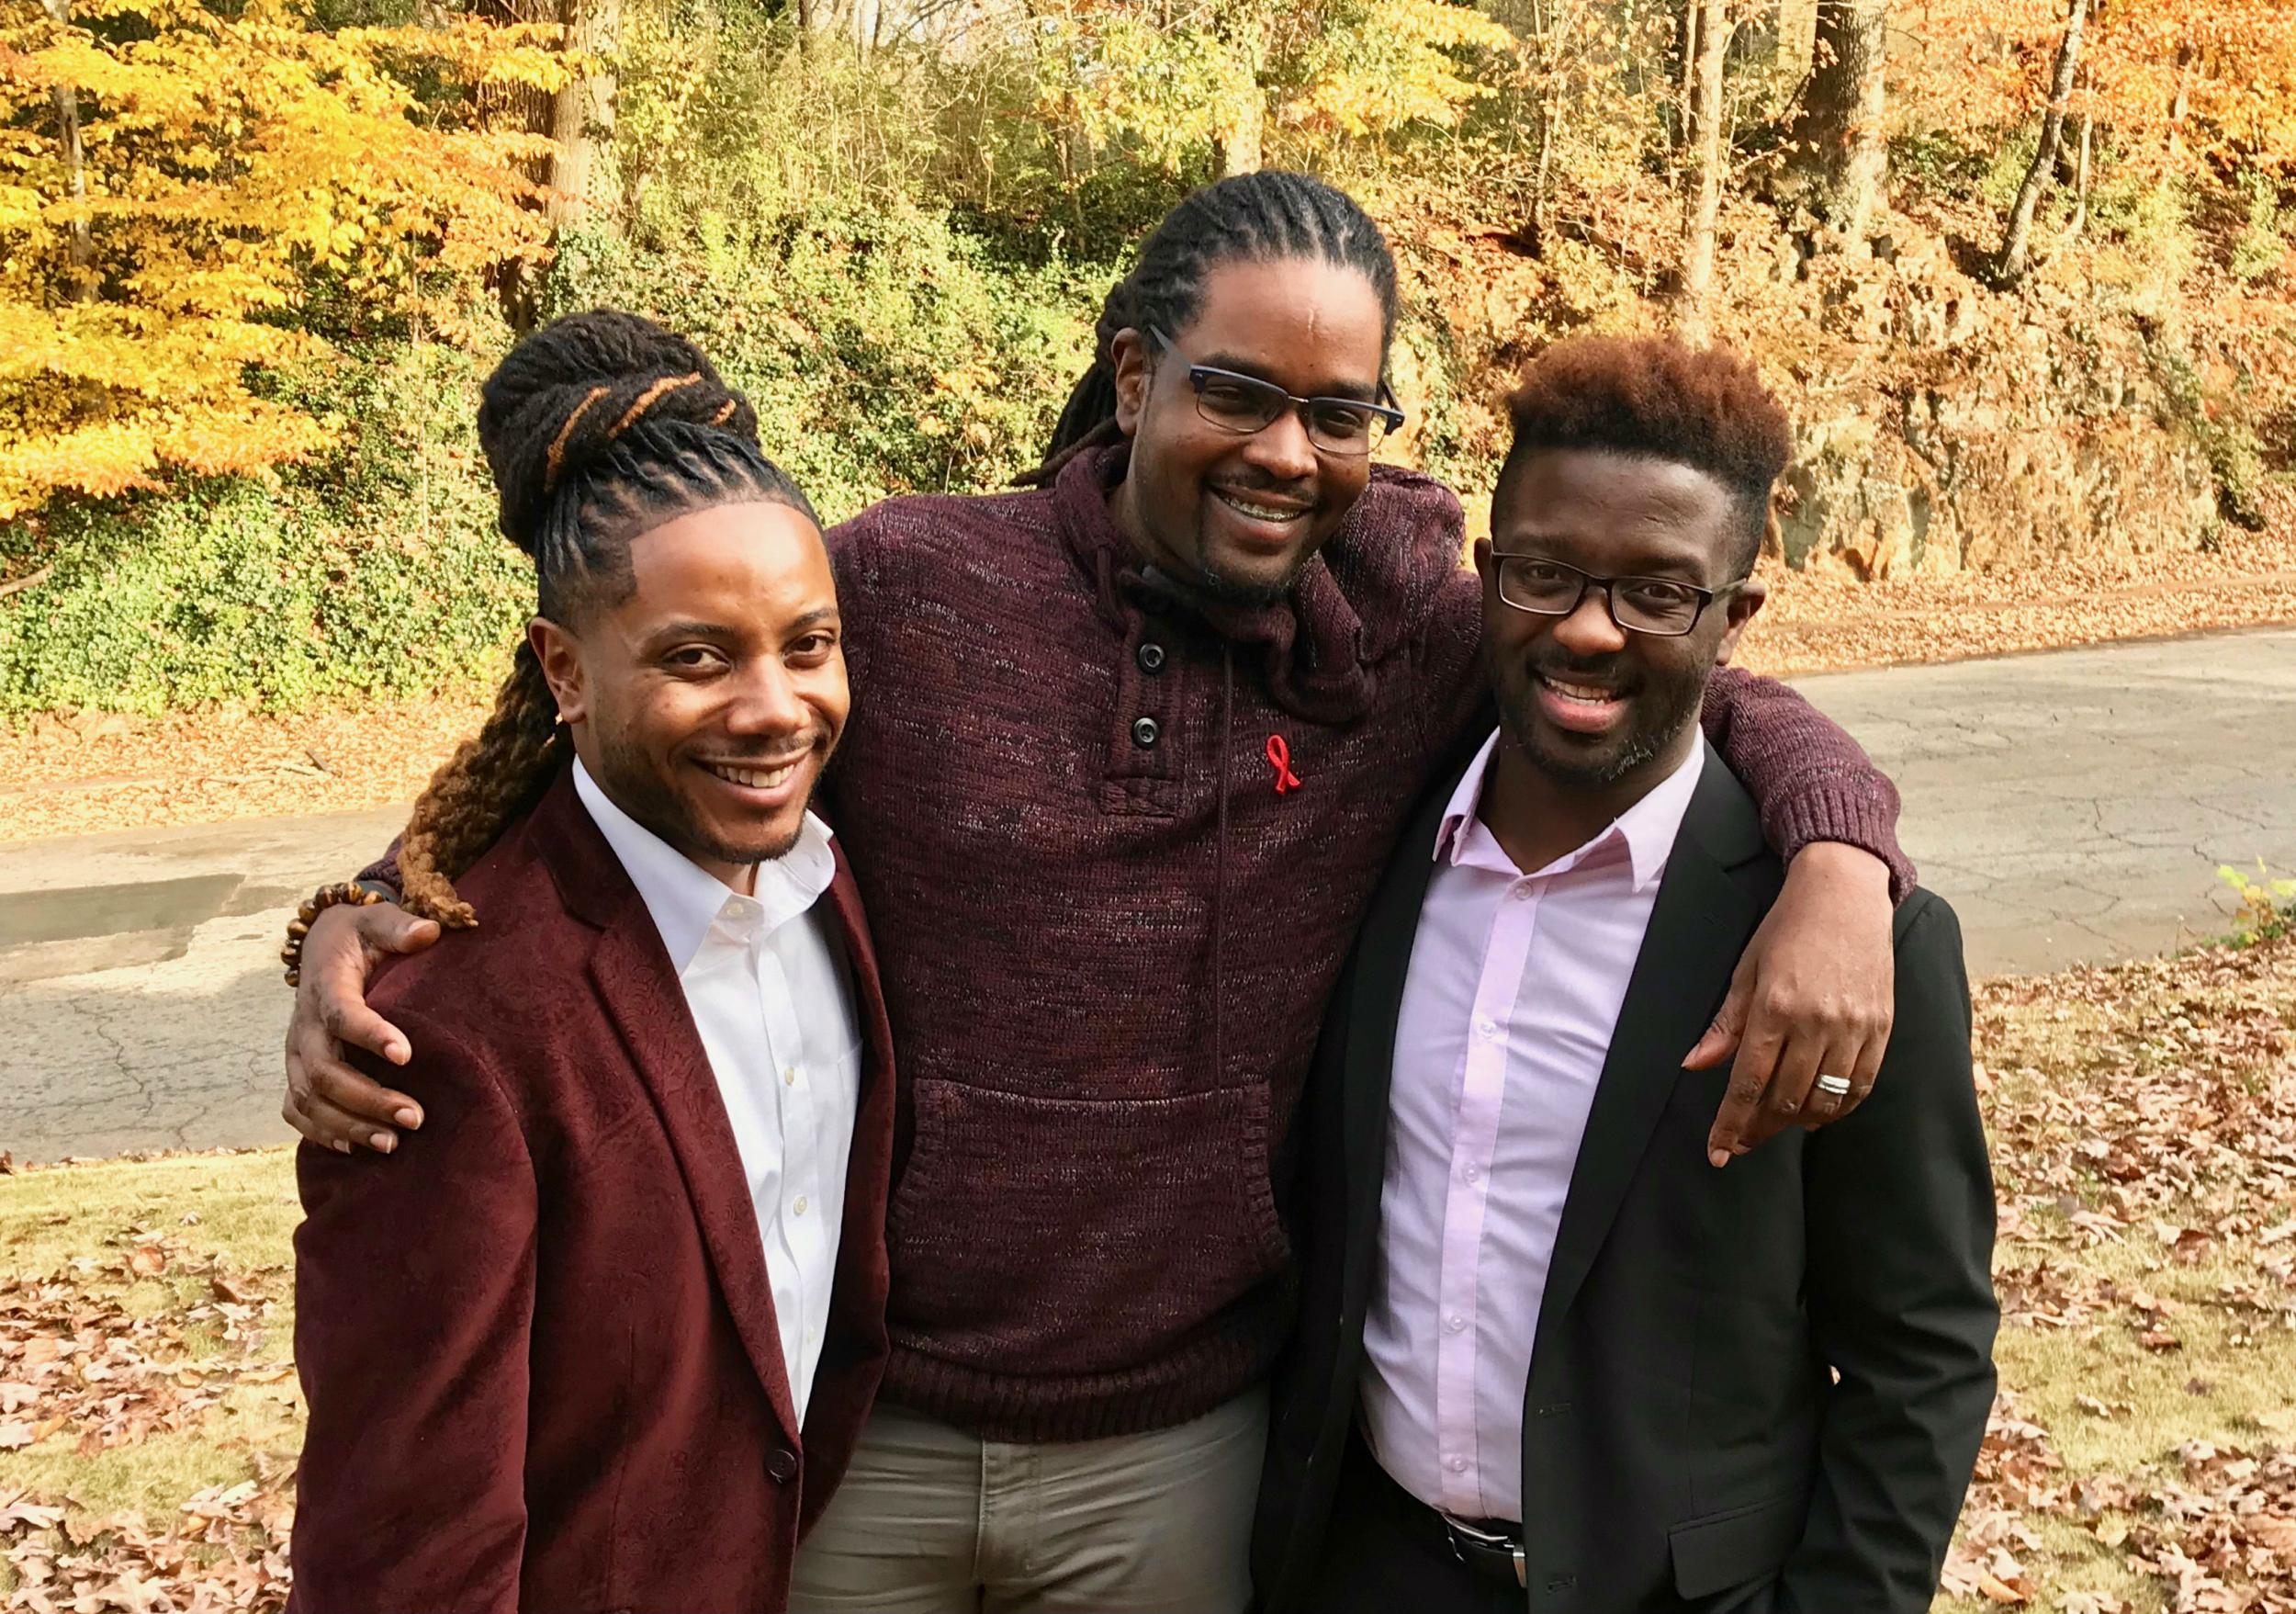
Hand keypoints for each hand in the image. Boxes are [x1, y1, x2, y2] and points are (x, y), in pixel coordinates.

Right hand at [283, 899, 440, 1152]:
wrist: (322, 947)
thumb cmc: (360, 937)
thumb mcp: (377, 921)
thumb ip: (400, 926)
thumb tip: (428, 931)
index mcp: (326, 986)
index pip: (341, 1013)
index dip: (370, 1034)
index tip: (407, 1055)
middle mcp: (304, 1025)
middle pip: (322, 1071)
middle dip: (366, 1098)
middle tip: (415, 1118)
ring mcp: (295, 1052)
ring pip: (308, 1099)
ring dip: (348, 1125)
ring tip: (393, 1144)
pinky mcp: (296, 1071)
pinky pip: (296, 1110)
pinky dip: (320, 1133)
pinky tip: (356, 1149)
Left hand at [1684, 842, 1894, 1165]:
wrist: (1845, 894)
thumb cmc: (1787, 928)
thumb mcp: (1746, 970)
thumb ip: (1726, 1024)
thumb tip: (1695, 1064)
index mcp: (1775, 1007)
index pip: (1748, 1083)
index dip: (1731, 1124)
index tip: (1719, 1151)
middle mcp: (1817, 1023)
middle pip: (1785, 1099)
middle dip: (1758, 1130)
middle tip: (1741, 1143)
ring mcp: (1854, 1027)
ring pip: (1824, 1101)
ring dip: (1795, 1123)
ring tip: (1774, 1125)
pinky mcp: (1882, 1027)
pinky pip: (1860, 1086)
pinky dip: (1837, 1108)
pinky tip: (1817, 1113)